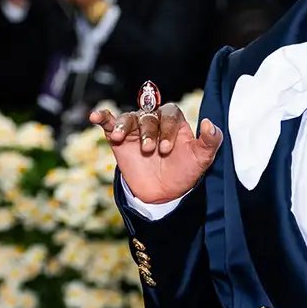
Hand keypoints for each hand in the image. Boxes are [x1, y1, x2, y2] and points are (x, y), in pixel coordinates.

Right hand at [90, 100, 223, 204]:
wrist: (163, 193)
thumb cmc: (184, 172)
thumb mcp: (201, 159)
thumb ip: (211, 142)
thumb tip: (209, 123)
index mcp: (174, 121)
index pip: (170, 114)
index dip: (168, 128)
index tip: (167, 149)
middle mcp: (153, 121)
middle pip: (148, 116)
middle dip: (148, 132)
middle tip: (149, 150)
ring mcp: (135, 128)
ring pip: (129, 118)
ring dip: (124, 125)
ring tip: (121, 137)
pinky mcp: (118, 138)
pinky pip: (109, 122)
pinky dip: (102, 117)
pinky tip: (95, 117)